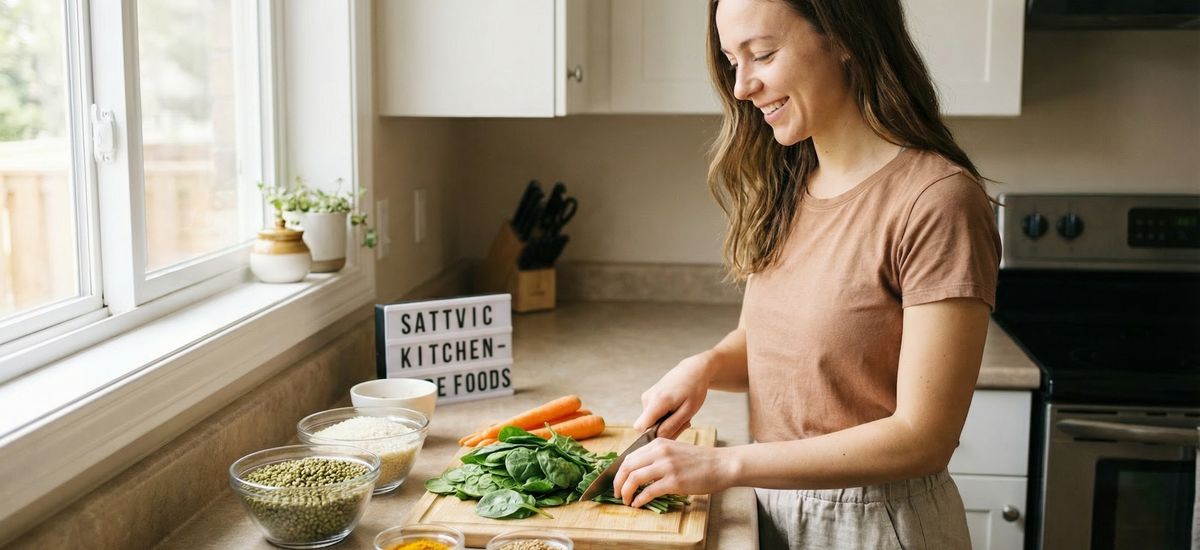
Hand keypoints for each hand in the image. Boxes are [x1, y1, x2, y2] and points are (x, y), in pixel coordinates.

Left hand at [612, 438, 733, 507]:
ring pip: (634, 479)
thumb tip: (638, 470)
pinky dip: (639, 499)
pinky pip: (649, 492)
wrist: (720, 464)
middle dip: (618, 482)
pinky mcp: (674, 481)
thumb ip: (657, 456)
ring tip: (626, 500)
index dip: (619, 472)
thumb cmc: (699, 460)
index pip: (629, 456)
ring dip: (626, 492)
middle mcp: (659, 452)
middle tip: (617, 493)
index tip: (618, 482)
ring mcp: (666, 466)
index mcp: (658, 443)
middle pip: (627, 466)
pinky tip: (638, 504)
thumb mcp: (675, 450)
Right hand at [633, 352, 713, 439]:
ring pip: (650, 421)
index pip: (640, 427)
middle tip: (681, 423)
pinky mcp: (648, 397)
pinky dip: (663, 416)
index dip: (651, 435)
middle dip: (661, 430)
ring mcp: (646, 397)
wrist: (693, 370)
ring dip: (664, 423)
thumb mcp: (688, 411)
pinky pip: (652, 415)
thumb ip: (672, 426)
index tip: (668, 433)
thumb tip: (657, 438)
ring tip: (680, 414)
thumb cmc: (694, 390)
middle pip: (646, 426)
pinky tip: (675, 409)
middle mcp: (647, 399)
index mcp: (657, 401)